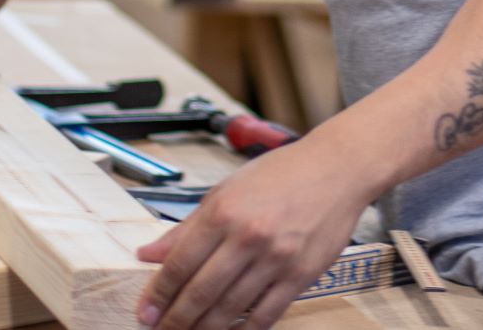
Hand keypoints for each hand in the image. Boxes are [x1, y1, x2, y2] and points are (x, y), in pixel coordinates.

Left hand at [136, 138, 370, 329]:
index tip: (146, 312)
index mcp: (224, 212)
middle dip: (176, 319)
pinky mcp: (301, 275)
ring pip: (231, 309)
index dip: (158, 294)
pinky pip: (267, 314)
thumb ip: (187, 227)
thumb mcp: (226, 190)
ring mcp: (276, 258)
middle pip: (201, 292)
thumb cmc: (282, 174)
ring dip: (206, 328)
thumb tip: (150, 254)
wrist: (336, 168)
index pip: (180, 264)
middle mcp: (248, 236)